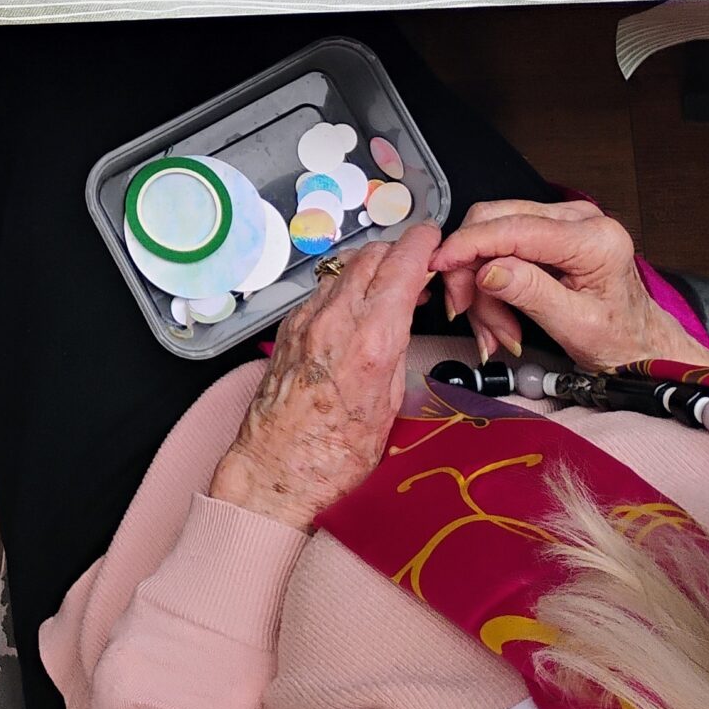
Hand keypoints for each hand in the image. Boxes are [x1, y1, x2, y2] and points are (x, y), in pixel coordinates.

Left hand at [209, 225, 440, 529]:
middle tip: (418, 264)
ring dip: (370, 267)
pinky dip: (345, 288)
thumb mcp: (389, 406)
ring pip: (344, 270)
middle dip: (398, 252)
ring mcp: (306, 321)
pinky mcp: (288, 329)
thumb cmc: (335, 456)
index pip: (400, 267)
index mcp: (370, 341)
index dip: (421, 244)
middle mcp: (334, 321)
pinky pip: (322, 292)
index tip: (433, 237)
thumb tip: (403, 320)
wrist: (276, 471)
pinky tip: (356, 307)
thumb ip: (396, 352)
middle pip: (371, 257)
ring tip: (389, 286)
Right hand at [432, 199, 708, 371]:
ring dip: (481, 284)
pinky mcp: (551, 230)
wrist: (640, 345)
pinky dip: (491, 280)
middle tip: (465, 314)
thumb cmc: (618, 340)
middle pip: (495, 221)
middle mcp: (580, 218)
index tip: (437, 267)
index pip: (514, 228)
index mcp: (594, 239)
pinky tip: (500, 314)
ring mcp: (565, 220)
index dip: (468, 245)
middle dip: (471, 271)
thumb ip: (531, 293)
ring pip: (492, 234)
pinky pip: (502, 243)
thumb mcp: (575, 326)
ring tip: (496, 331)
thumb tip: (487, 270)